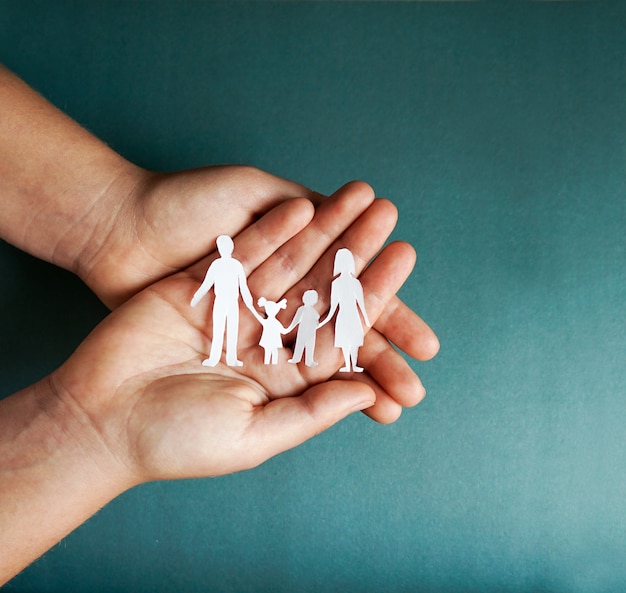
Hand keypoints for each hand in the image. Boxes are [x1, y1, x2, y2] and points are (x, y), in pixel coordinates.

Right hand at [52, 181, 437, 484]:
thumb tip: (366, 394)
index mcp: (284, 377)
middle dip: (355, 253)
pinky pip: (243, 255)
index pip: (340, 332)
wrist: (98, 418)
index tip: (401, 259)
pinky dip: (271, 231)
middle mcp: (265, 340)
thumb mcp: (252, 435)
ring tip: (358, 197)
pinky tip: (304, 205)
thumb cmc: (173, 440)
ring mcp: (235, 311)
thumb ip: (311, 411)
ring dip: (322, 230)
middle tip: (389, 216)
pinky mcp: (202, 288)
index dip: (373, 295)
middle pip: (320, 290)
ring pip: (288, 264)